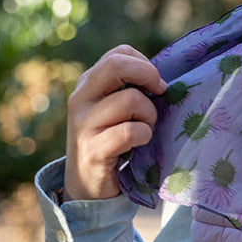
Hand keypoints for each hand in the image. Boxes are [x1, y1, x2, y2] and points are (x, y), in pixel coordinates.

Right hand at [64, 45, 165, 200]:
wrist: (87, 188)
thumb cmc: (110, 142)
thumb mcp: (113, 109)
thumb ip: (128, 88)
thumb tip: (160, 79)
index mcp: (87, 84)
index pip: (119, 53)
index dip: (144, 64)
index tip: (154, 84)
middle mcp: (80, 99)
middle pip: (116, 65)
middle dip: (148, 75)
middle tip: (159, 93)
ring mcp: (83, 125)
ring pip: (131, 100)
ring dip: (149, 115)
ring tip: (145, 128)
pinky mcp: (92, 150)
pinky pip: (131, 131)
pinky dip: (144, 135)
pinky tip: (139, 144)